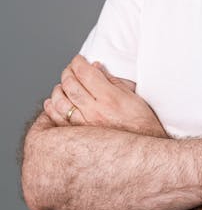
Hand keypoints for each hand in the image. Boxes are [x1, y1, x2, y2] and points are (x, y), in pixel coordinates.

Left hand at [43, 55, 167, 137]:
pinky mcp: (79, 137)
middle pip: (70, 84)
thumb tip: (96, 68)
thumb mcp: (132, 95)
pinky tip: (52, 102)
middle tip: (70, 68)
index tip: (78, 59)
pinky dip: (51, 108)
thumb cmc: (141, 122)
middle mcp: (94, 111)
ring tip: (62, 84)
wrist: (142, 149)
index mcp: (109, 97)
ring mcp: (84, 125)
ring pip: (60, 101)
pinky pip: (58, 120)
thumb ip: (112, 80)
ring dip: (58, 88)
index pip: (85, 73)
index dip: (78, 62)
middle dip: (68, 72)